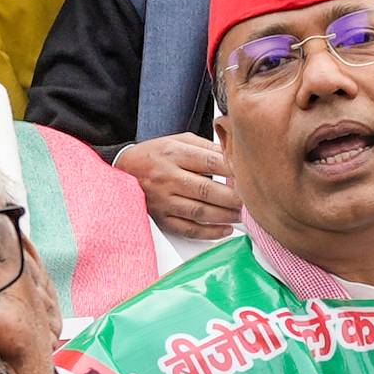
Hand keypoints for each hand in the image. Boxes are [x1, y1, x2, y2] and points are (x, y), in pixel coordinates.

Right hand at [117, 130, 242, 239]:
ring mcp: (163, 200)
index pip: (210, 162)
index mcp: (174, 153)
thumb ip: (207, 148)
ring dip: (225, 215)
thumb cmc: (155, 154)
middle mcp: (167, 177)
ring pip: (199, 211)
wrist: (122, 170)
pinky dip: (209, 232)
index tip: (249, 175)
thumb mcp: (179, 140)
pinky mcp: (161, 218)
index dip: (233, 170)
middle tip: (251, 200)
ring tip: (242, 214)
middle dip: (234, 197)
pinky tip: (225, 229)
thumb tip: (235, 157)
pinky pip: (188, 229)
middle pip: (207, 190)